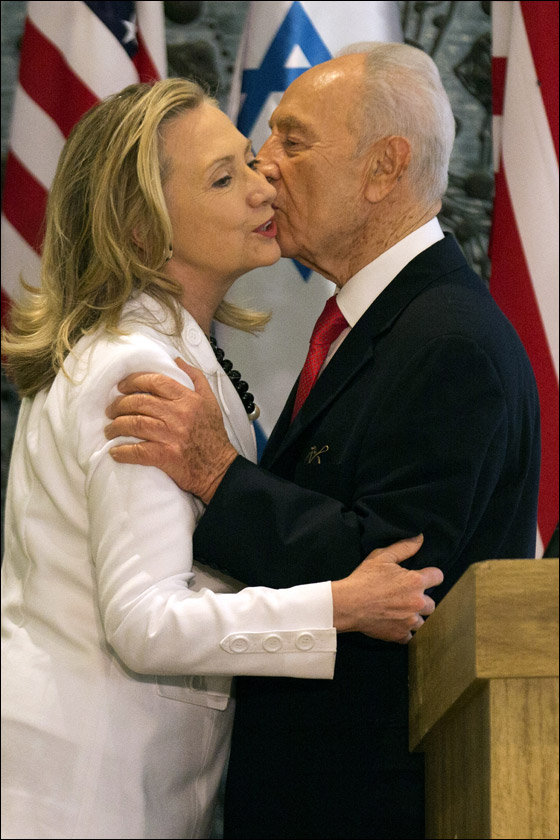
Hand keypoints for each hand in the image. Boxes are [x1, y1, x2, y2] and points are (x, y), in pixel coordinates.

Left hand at [105, 358, 236, 503]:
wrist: (219, 468)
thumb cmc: (213, 435)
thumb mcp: (210, 401)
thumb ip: (195, 378)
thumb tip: (176, 360)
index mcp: (188, 399)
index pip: (155, 382)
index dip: (133, 381)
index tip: (121, 386)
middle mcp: (179, 414)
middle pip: (140, 402)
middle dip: (119, 404)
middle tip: (111, 410)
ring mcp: (171, 435)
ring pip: (134, 424)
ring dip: (116, 426)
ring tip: (110, 429)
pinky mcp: (166, 456)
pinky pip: (137, 451)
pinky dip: (123, 451)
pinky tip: (115, 451)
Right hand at [331, 535, 442, 642]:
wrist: (348, 604)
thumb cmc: (364, 579)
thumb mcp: (382, 557)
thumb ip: (404, 547)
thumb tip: (420, 538)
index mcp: (415, 582)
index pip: (438, 577)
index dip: (431, 576)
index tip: (423, 578)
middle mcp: (417, 602)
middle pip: (433, 603)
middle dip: (423, 599)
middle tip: (407, 596)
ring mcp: (410, 621)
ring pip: (424, 621)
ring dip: (415, 616)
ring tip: (402, 611)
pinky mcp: (400, 635)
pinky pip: (411, 636)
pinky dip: (405, 631)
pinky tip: (396, 623)